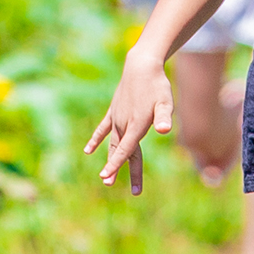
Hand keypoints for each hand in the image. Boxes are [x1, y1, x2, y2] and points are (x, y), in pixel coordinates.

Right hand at [84, 48, 173, 192]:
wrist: (141, 65)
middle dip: (119, 170)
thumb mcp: (165, 102)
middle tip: (119, 188)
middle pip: (121, 152)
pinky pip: (103, 129)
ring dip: (110, 160)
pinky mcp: (113, 111)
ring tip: (106, 178)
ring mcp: (116, 118)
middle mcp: (123, 124)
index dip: (115, 164)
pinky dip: (96, 140)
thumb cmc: (157, 85)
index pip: (124, 150)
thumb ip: (165, 117)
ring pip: (112, 144)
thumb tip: (165, 130)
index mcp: (135, 125)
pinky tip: (88, 151)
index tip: (106, 177)